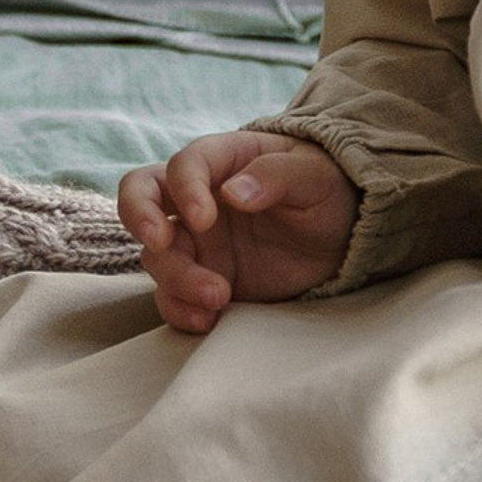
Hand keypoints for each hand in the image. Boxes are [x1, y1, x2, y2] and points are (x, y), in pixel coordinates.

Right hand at [116, 130, 357, 335]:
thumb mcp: (315, 177)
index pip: (183, 166)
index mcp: (220, 162)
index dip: (186, 190)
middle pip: (140, 196)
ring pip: (156, 255)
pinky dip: (178, 308)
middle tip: (160, 242)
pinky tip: (208, 320)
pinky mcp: (202, 279)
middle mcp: (195, 199)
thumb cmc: (326, 192)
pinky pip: (171, 295)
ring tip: (219, 297)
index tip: (205, 219)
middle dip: (139, 216)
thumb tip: (232, 193)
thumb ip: (275, 176)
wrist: (342, 238)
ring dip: (177, 277)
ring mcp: (196, 242)